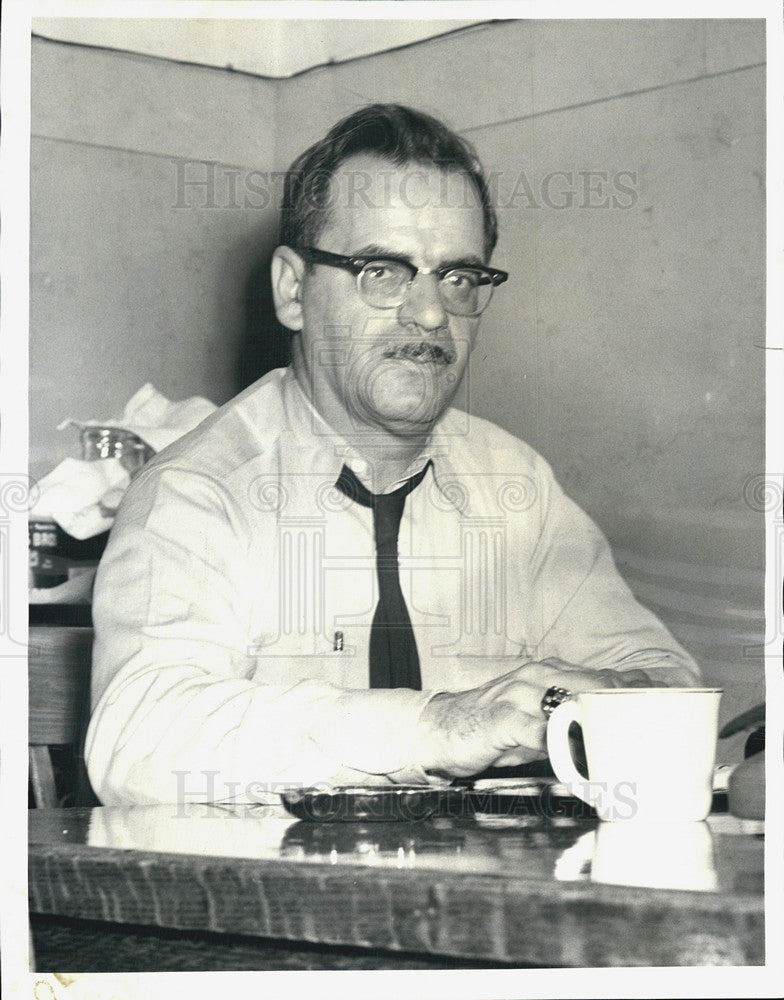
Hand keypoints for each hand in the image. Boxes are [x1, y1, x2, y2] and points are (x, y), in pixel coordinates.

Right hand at [415, 657, 665, 777]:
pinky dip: (560, 746)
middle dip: (629, 708)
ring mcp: (518, 695)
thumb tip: (616, 741)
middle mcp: (536, 676)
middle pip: (595, 686)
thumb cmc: (491, 728)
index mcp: (548, 672)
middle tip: (658, 733)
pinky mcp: (501, 720)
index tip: (665, 709)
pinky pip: (537, 731)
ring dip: (602, 726)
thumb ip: (571, 724)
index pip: (602, 677)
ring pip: (571, 703)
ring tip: (630, 747)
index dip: (635, 692)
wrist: (437, 730)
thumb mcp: (535, 720)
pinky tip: (579, 761)